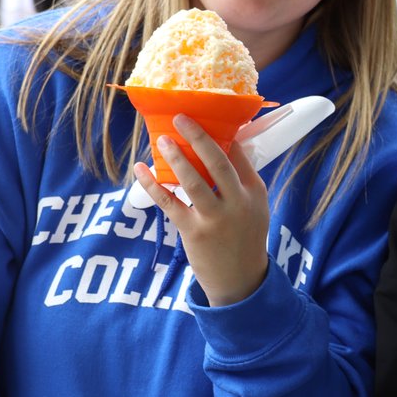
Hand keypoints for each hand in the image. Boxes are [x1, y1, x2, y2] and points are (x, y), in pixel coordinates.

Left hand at [133, 114, 271, 306]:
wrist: (240, 280)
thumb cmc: (244, 237)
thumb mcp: (256, 208)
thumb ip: (242, 182)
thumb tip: (224, 147)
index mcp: (254, 192)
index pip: (238, 155)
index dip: (222, 134)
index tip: (206, 116)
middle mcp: (237, 203)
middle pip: (217, 162)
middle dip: (198, 137)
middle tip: (181, 118)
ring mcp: (215, 218)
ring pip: (192, 180)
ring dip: (174, 157)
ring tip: (162, 140)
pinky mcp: (193, 232)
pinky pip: (169, 202)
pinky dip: (152, 184)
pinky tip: (141, 170)